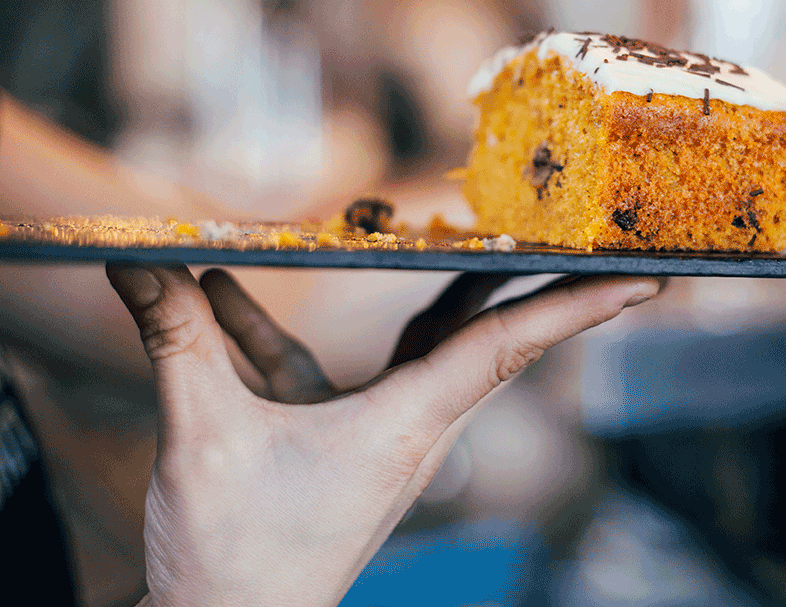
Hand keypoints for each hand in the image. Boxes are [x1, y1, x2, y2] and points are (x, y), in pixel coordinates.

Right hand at [106, 264, 661, 606]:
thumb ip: (177, 343)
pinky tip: (222, 294)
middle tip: (584, 238)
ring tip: (449, 232)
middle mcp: (412, 426)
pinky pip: (323, 372)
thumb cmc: (233, 559)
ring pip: (422, 348)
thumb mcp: (205, 438)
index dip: (577, 305)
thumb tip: (135, 264)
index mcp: (409, 422)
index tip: (644, 281)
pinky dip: (281, 333)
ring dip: (431, 293)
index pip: (512, 345)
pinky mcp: (333, 444)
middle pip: (491, 337)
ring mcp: (376, 436)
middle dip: (538, 286)